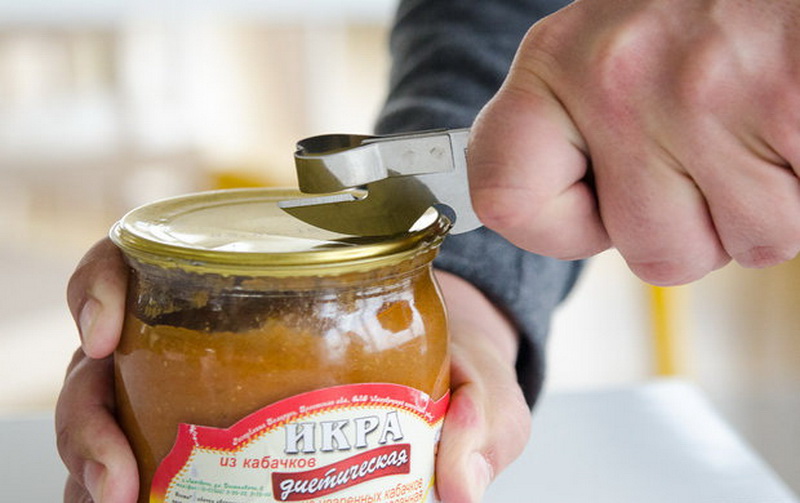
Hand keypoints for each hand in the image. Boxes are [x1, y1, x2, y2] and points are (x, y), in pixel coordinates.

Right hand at [55, 239, 530, 502]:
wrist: (453, 379)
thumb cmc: (449, 357)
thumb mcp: (472, 371)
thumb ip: (482, 407)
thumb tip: (459, 481)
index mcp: (265, 294)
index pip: (150, 265)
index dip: (102, 285)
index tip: (102, 330)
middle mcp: (217, 341)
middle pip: (110, 361)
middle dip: (90, 416)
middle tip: (112, 470)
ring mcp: (206, 398)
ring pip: (112, 417)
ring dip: (95, 459)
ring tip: (118, 498)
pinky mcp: (209, 450)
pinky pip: (147, 459)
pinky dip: (122, 480)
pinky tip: (134, 502)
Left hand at [468, 0, 799, 285]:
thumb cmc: (696, 17)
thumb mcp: (602, 55)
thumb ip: (570, 136)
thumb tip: (554, 214)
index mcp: (553, 62)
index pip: (504, 199)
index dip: (561, 227)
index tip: (595, 197)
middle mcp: (615, 77)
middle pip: (647, 252)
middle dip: (689, 226)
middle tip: (706, 149)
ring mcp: (704, 95)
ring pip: (734, 247)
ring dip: (754, 209)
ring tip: (754, 126)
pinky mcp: (788, 103)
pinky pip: (793, 224)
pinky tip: (784, 131)